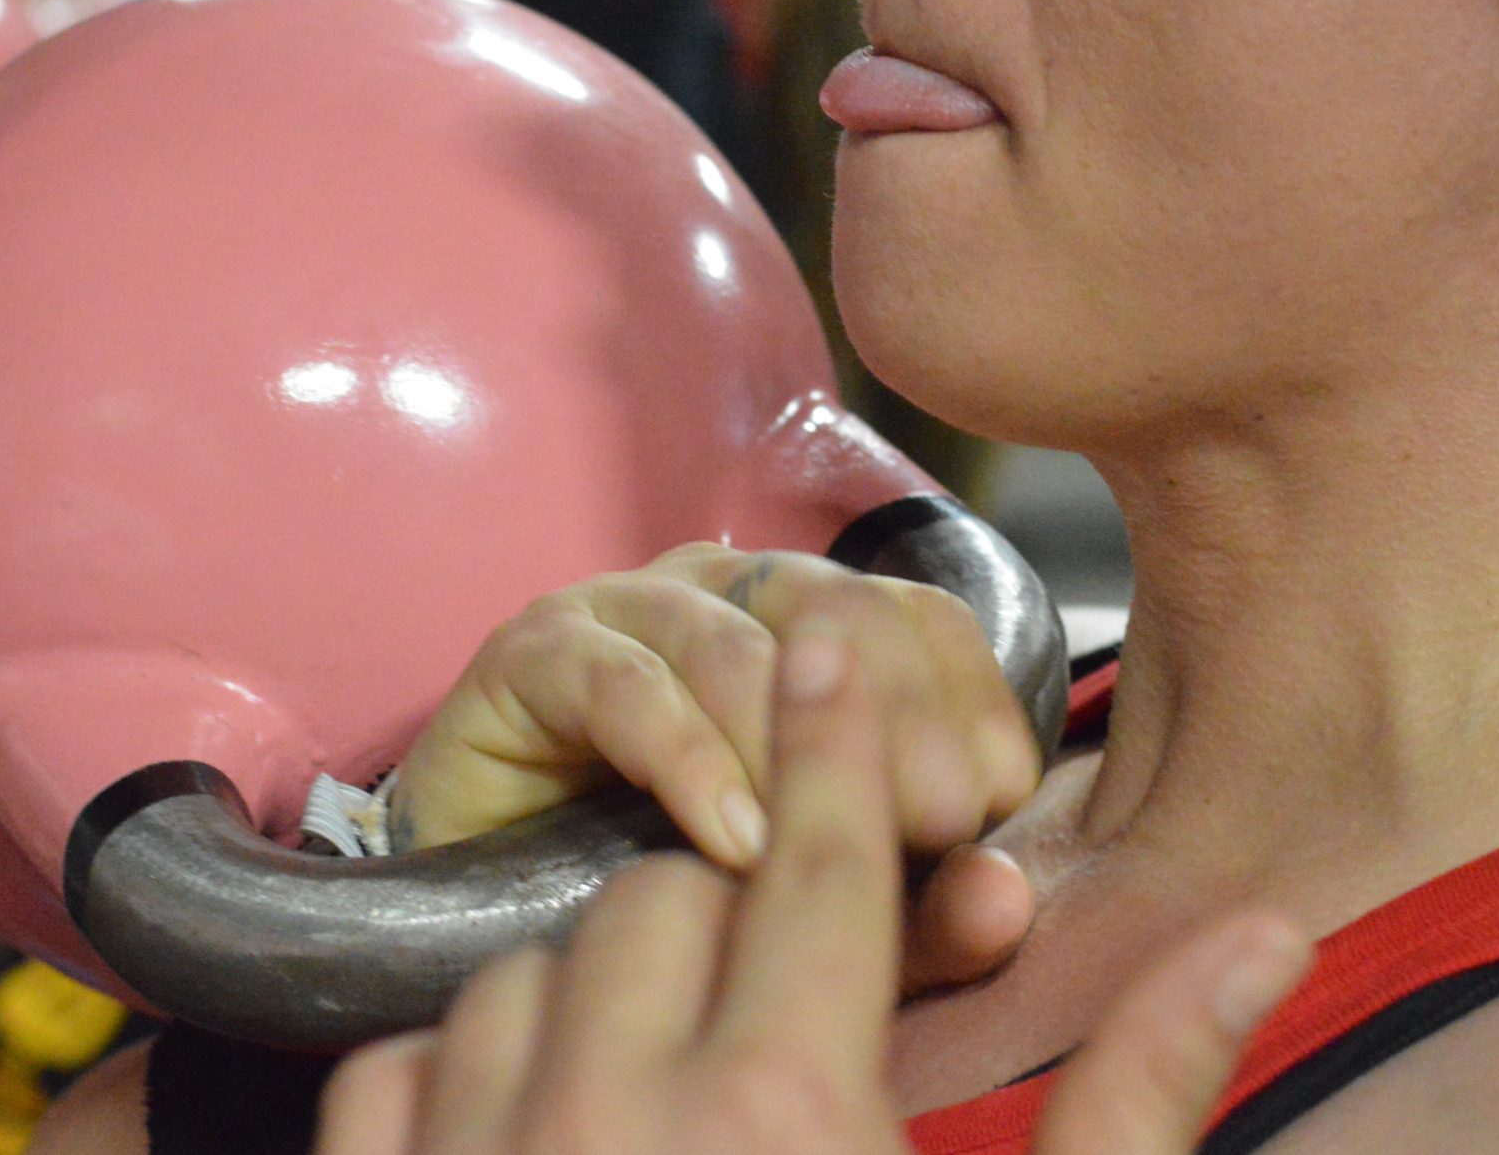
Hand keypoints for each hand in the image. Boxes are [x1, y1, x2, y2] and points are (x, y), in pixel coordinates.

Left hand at [315, 628, 1311, 1154]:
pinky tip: (532, 1113)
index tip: (830, 633)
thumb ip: (1140, 1098)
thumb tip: (1261, 929)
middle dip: (737, 888)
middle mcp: (613, 1120)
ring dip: (599, 973)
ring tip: (671, 1053)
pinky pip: (397, 1070)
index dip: (837, 731)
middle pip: (671, 888)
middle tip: (785, 954)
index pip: (823, 852)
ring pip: (527, 964)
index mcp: (793, 1122)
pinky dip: (462, 1061)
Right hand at [395, 543, 1040, 870]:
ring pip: (735, 643)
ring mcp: (627, 609)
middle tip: (929, 827)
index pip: (923, 618)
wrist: (488, 900)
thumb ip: (915, 907)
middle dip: (895, 718)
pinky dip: (686, 758)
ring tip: (819, 843)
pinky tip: (726, 838)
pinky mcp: (534, 652)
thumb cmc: (667, 888)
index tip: (994, 809)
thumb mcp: (816, 904)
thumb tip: (1010, 901)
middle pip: (841, 611)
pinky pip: (624, 684)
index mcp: (812, 622)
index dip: (967, 701)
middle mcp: (727, 590)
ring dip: (790, 743)